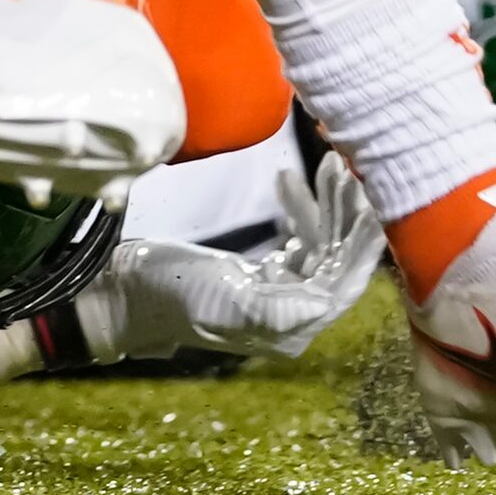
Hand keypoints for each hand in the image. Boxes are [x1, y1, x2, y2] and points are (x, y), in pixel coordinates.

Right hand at [73, 158, 386, 362]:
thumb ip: (278, 307)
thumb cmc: (170, 295)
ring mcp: (280, 293)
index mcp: (291, 329)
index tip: (370, 201)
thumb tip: (328, 301)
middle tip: (346, 169)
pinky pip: (298, 240)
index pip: (342, 283)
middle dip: (345, 216)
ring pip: (321, 245)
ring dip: (325, 206)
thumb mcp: (224, 300)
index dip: (359, 244)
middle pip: (337, 261)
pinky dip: (300, 211)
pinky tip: (289, 181)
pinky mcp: (264, 274)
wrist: (125, 289)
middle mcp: (293, 315)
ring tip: (325, 164)